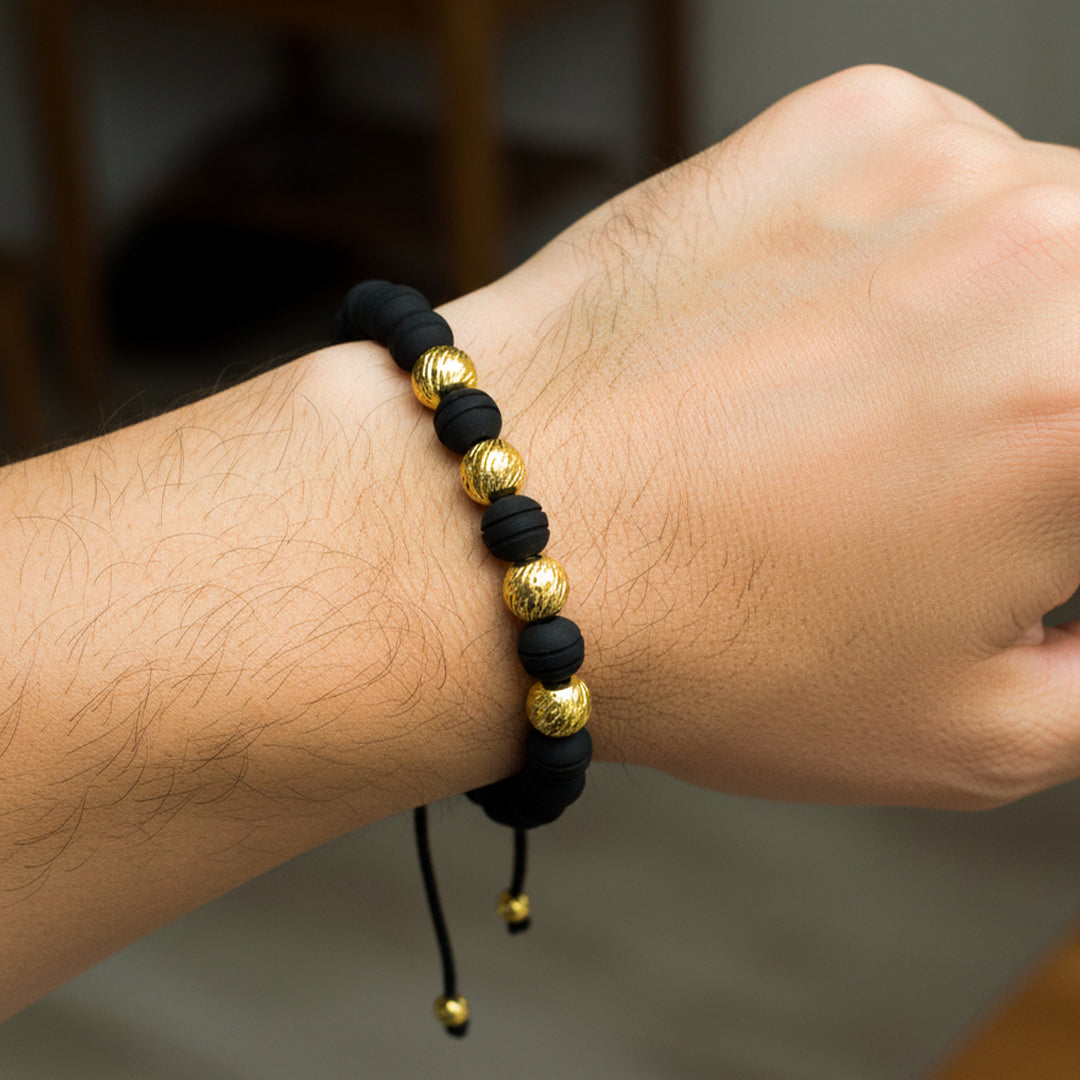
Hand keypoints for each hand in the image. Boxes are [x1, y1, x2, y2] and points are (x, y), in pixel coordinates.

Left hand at [444, 64, 1079, 808]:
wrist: (505, 527)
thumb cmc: (698, 636)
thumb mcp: (964, 735)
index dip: (1069, 498)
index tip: (1038, 519)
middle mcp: (1038, 248)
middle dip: (1065, 401)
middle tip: (970, 473)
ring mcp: (932, 165)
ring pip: (1049, 236)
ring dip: (1004, 321)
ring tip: (877, 413)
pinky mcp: (839, 123)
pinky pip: (944, 180)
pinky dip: (914, 255)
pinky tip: (819, 338)